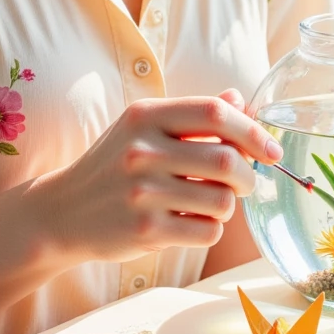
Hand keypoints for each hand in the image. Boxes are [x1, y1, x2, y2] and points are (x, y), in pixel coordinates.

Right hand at [30, 88, 281, 265]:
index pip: (215, 112)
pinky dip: (210, 229)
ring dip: (227, 206)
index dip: (252, 131)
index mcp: (146, 115)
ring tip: (207, 203)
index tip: (271, 150)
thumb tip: (241, 102)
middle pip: (226, 159)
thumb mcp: (145, 129)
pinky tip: (189, 223)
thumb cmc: (115, 166)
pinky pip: (207, 231)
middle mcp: (141, 149)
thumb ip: (193, 114)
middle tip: (244, 183)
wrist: (63, 212)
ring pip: (222, 200)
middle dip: (247, 175)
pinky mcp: (144, 230)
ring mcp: (141, 192)